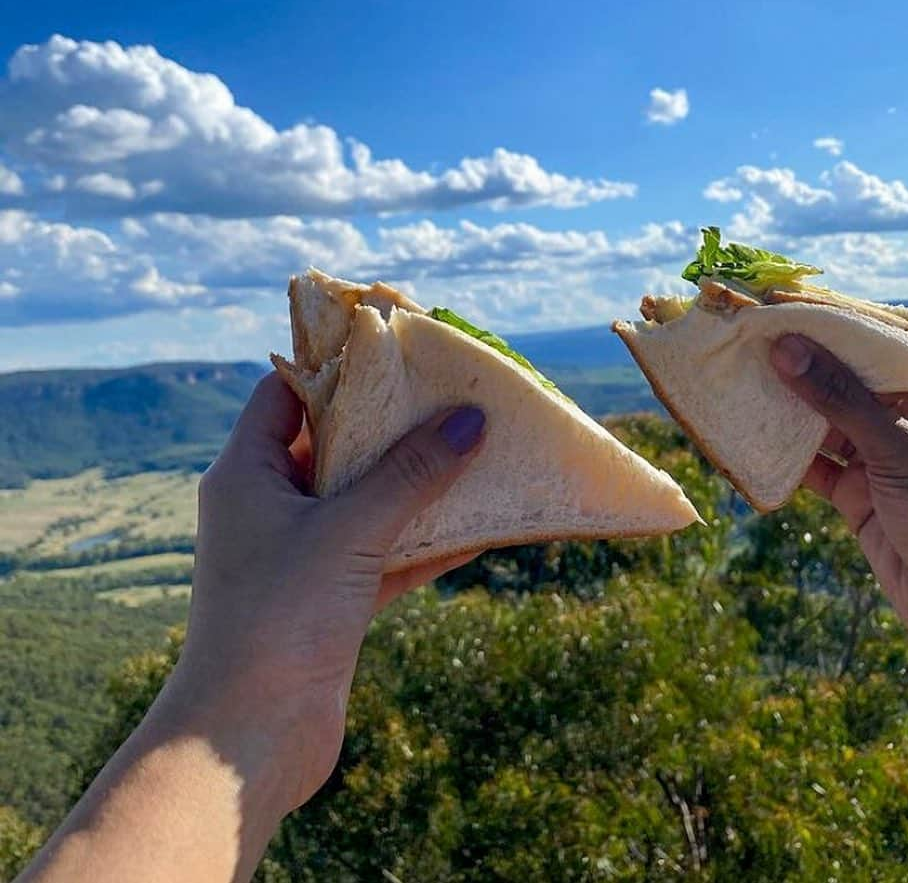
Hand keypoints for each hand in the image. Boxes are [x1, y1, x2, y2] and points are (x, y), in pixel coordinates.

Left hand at [173, 373, 484, 814]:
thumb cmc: (280, 617)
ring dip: (418, 481)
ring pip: (366, 499)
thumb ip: (411, 473)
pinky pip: (385, 554)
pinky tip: (481, 528)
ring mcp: (299, 554)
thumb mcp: (349, 530)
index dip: (337, 367)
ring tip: (476, 449)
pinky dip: (425, 541)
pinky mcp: (329, 600)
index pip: (287, 393)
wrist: (248, 740)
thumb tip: (471, 418)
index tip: (396, 347)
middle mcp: (269, 506)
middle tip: (452, 393)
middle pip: (336, 442)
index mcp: (247, 473)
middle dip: (394, 422)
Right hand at [771, 333, 907, 726]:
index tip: (789, 309)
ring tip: (741, 379)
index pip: (886, 352)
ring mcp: (886, 463)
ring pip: (828, 425)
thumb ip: (841, 400)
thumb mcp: (903, 453)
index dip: (839, 330)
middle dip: (805, 367)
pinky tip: (751, 435)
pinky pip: (817, 468)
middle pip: (851, 385)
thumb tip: (786, 347)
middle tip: (752, 340)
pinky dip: (786, 456)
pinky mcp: (860, 500)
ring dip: (789, 409)